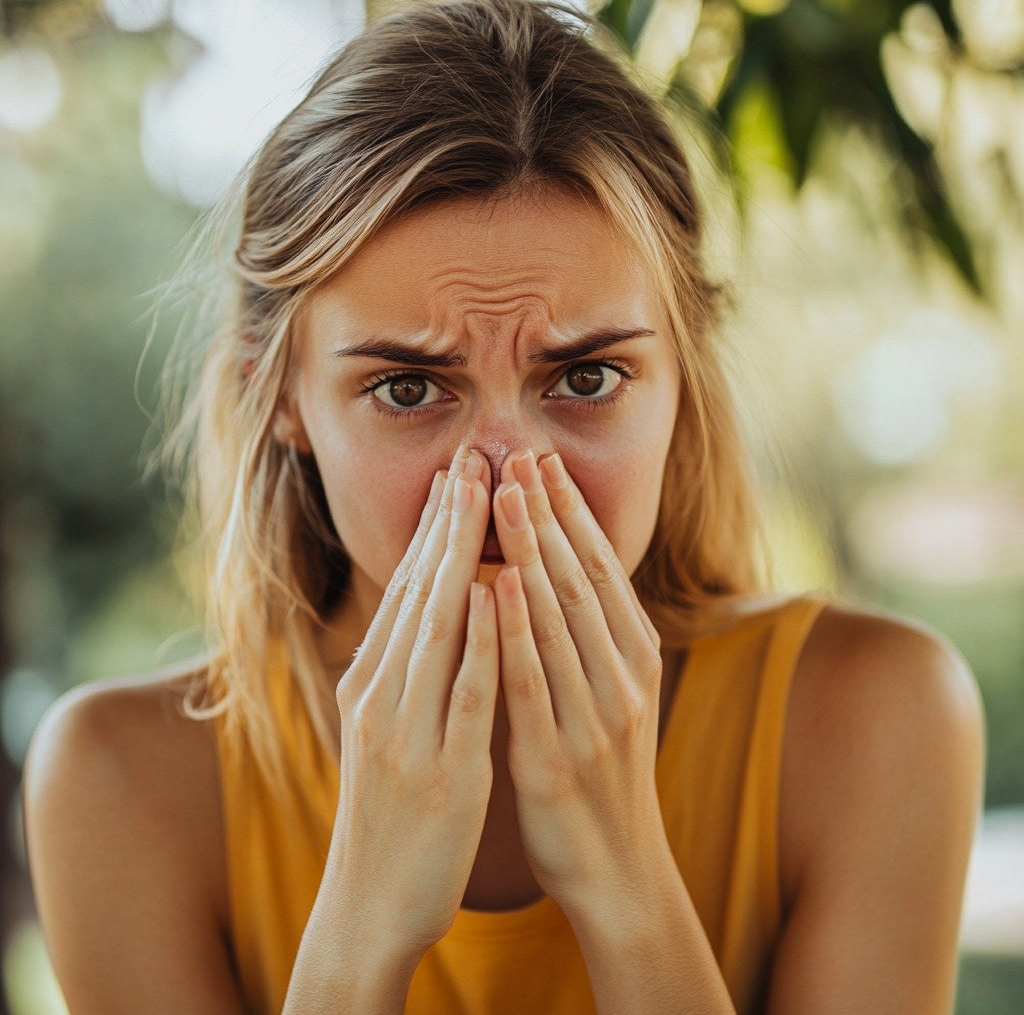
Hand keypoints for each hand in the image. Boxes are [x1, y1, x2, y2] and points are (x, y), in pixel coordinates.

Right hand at [328, 446, 498, 958]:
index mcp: (369, 685)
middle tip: (468, 458)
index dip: (431, 531)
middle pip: (418, 593)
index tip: (454, 476)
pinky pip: (465, 693)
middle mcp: (380, 697)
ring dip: (461, 558)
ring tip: (484, 498)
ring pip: (437, 627)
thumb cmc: (389, 810)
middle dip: (446, 523)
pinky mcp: (442, 769)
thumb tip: (430, 612)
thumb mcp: (385, 730)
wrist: (370, 903)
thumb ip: (402, 672)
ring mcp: (407, 732)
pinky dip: (482, 639)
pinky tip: (501, 594)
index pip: (404, 592)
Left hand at [491, 449, 667, 916]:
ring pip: (560, 617)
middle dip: (548, 513)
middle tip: (519, 453)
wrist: (619, 871)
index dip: (571, 512)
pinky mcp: (558, 755)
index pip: (601, 570)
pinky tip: (497, 583)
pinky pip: (533, 680)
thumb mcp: (610, 699)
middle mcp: (623, 678)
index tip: (543, 461)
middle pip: (581, 579)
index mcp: (636, 660)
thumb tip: (550, 577)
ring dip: (530, 550)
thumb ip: (588, 641)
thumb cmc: (604, 777)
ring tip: (504, 493)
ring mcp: (595, 716)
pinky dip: (516, 627)